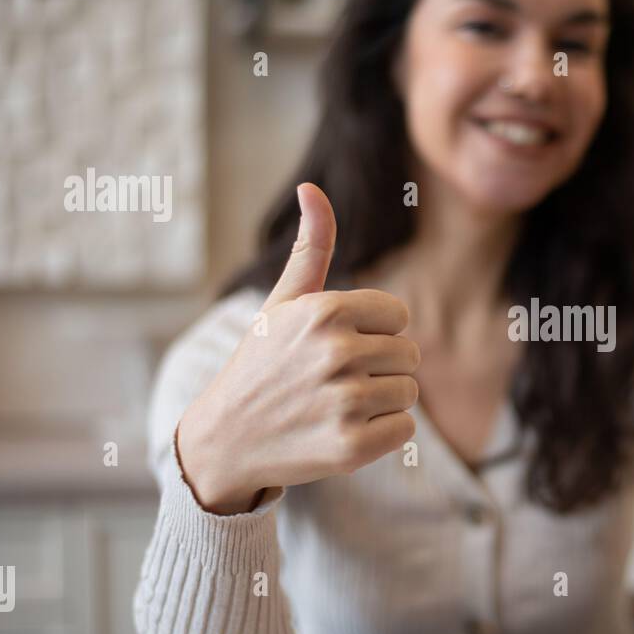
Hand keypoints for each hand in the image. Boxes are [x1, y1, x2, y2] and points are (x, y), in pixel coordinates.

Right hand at [177, 183, 421, 514]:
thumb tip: (311, 187)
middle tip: (333, 382)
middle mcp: (336, 353)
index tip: (338, 347)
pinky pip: (404, 430)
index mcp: (325, 311)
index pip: (398, 316)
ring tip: (336, 406)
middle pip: (409, 354)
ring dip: (381, 402)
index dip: (373, 333)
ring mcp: (345, 402)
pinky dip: (381, 435)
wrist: (224, 442)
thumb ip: (310, 248)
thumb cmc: (261, 365)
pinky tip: (342, 432)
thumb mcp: (281, 303)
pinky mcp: (352, 447)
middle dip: (379, 368)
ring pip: (409, 392)